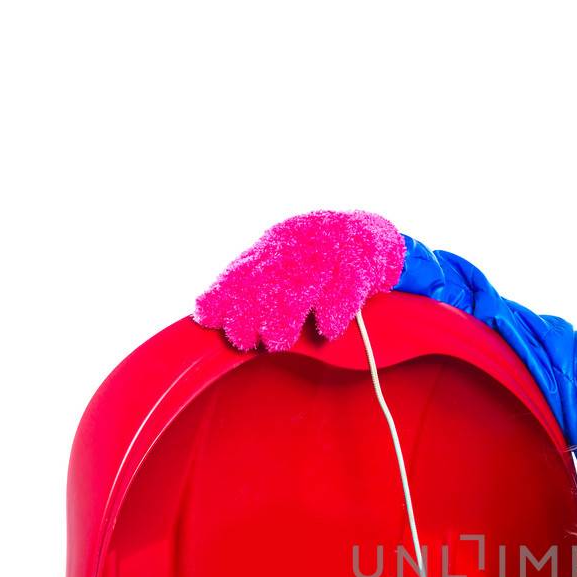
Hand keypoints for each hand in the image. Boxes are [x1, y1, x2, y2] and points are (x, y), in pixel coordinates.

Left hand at [193, 209, 406, 351]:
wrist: (371, 235)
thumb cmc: (320, 259)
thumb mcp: (284, 265)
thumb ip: (253, 284)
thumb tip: (208, 314)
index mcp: (276, 245)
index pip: (244, 269)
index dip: (224, 293)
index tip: (205, 316)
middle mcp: (298, 243)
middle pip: (271, 277)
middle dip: (251, 308)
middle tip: (244, 339)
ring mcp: (331, 250)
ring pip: (305, 282)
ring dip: (288, 314)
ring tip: (276, 341)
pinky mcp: (361, 261)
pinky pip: (348, 285)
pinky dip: (336, 308)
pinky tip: (327, 329)